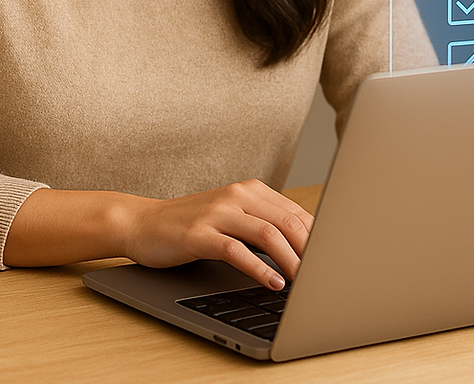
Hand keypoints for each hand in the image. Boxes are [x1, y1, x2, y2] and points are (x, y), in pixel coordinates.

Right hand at [123, 179, 314, 289]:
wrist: (143, 223)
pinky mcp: (200, 234)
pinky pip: (236, 250)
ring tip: (305, 282)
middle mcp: (237, 196)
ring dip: (291, 260)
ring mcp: (218, 213)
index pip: (295, 212)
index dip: (316, 237)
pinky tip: (273, 282)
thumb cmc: (191, 225)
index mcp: (250, 190)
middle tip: (323, 274)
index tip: (330, 259)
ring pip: (267, 233)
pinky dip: (259, 269)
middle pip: (286, 221)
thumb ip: (262, 224)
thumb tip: (303, 248)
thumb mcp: (231, 218)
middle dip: (309, 250)